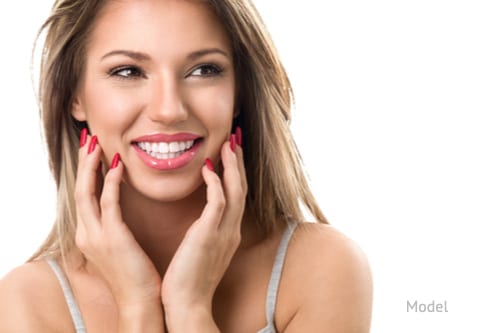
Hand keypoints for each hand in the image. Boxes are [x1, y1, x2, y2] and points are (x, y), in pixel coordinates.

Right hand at [74, 133, 161, 312]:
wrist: (141, 302)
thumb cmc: (136, 275)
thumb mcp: (120, 248)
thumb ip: (115, 228)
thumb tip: (119, 211)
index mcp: (90, 235)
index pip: (84, 196)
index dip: (87, 172)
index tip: (94, 152)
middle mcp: (87, 233)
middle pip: (79, 189)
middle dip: (83, 163)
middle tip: (89, 139)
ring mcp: (96, 236)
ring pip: (86, 192)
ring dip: (91, 166)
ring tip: (97, 144)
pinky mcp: (112, 237)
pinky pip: (108, 203)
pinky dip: (111, 182)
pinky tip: (118, 166)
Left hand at [161, 135, 246, 328]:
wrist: (187, 305)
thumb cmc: (188, 280)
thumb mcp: (201, 252)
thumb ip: (204, 233)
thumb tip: (200, 221)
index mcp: (228, 233)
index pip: (236, 195)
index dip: (235, 172)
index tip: (230, 153)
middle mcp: (231, 229)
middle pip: (241, 187)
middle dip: (238, 162)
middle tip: (235, 138)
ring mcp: (224, 232)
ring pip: (235, 190)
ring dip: (232, 165)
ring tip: (227, 143)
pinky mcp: (210, 234)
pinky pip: (219, 201)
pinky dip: (216, 181)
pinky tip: (208, 166)